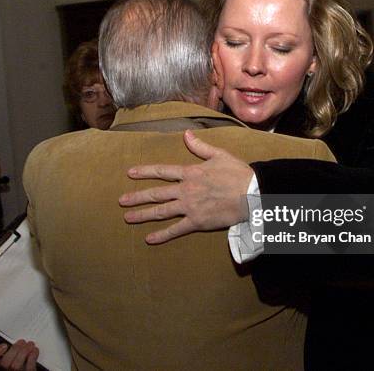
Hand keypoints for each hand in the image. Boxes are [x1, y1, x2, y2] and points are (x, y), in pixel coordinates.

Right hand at [0, 340, 38, 370]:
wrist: (28, 368)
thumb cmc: (22, 360)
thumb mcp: (14, 353)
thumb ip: (11, 347)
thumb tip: (14, 338)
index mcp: (1, 364)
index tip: (4, 345)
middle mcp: (7, 370)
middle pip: (5, 362)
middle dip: (14, 349)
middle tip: (21, 342)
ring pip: (16, 365)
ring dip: (24, 352)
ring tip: (29, 345)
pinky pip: (30, 367)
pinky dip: (33, 356)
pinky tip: (34, 350)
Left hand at [119, 130, 253, 243]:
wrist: (252, 193)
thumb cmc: (237, 173)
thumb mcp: (219, 154)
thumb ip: (199, 146)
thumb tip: (186, 134)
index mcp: (190, 173)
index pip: (162, 171)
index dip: (144, 172)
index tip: (130, 173)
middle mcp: (186, 190)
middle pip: (156, 194)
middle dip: (137, 197)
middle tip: (121, 201)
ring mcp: (190, 207)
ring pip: (161, 211)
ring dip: (143, 215)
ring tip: (128, 218)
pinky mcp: (197, 222)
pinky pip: (176, 229)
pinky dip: (162, 235)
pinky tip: (149, 238)